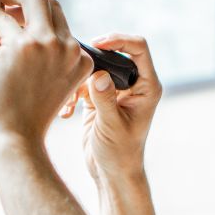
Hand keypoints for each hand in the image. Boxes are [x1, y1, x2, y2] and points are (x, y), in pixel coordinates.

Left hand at [0, 0, 91, 151]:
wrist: (14, 140)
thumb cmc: (26, 119)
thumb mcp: (54, 86)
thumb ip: (51, 61)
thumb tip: (26, 29)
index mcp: (79, 62)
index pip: (63, 24)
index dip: (41, 16)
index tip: (24, 16)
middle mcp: (67, 50)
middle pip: (50, 2)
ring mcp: (46, 45)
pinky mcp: (19, 46)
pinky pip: (2, 17)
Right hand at [58, 34, 162, 181]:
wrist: (111, 174)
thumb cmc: (120, 154)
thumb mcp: (111, 127)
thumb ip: (105, 100)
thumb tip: (98, 75)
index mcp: (147, 87)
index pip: (138, 48)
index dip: (118, 40)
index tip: (97, 44)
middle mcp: (133, 84)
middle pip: (113, 53)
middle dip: (92, 60)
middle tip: (75, 70)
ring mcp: (115, 90)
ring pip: (95, 67)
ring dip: (78, 80)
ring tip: (70, 101)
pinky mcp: (98, 97)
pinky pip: (83, 83)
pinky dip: (72, 93)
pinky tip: (67, 111)